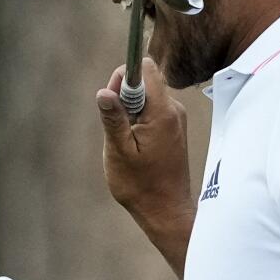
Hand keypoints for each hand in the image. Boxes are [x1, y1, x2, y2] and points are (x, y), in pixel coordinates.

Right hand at [95, 57, 195, 224]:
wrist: (166, 210)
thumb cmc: (141, 185)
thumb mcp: (119, 151)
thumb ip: (113, 118)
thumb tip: (104, 91)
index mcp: (162, 112)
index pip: (145, 69)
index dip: (123, 77)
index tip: (112, 100)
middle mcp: (173, 110)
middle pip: (144, 81)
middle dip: (123, 97)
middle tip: (116, 127)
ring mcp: (175, 118)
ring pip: (146, 97)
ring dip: (129, 112)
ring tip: (126, 141)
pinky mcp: (172, 127)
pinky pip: (151, 110)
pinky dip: (138, 121)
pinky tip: (135, 145)